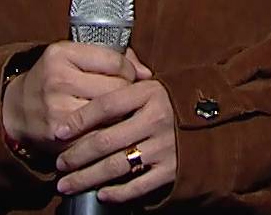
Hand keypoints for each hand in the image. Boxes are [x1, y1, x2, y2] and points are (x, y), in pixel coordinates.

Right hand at [0, 42, 139, 153]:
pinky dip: (108, 134)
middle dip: (127, 96)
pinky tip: (107, 130)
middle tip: (124, 99)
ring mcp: (58, 108)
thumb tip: (147, 74)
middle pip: (116, 89)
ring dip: (120, 117)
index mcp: (61, 53)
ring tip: (117, 114)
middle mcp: (57, 79)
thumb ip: (111, 57)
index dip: (129, 70)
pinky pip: (99, 135)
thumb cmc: (54, 79)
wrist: (17, 109)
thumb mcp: (73, 57)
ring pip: (111, 114)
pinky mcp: (60, 135)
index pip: (115, 61)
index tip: (127, 77)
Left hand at [53, 49, 175, 203]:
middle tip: (59, 164)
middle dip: (76, 155)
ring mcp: (164, 146)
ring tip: (67, 184)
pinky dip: (117, 192)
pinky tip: (100, 194)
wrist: (211, 118)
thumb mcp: (150, 84)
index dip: (79, 119)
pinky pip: (138, 185)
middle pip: (106, 140)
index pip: (106, 105)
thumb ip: (123, 79)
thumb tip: (88, 77)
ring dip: (87, 177)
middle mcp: (156, 119)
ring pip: (116, 166)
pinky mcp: (172, 169)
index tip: (59, 132)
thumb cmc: (170, 100)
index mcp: (148, 93)